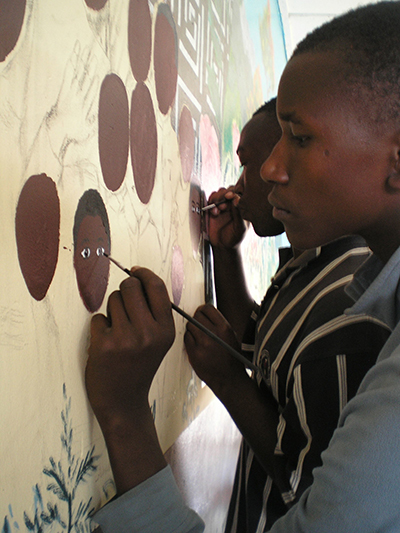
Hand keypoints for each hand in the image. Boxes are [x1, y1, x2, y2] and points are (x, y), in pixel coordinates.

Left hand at [85, 267, 174, 428]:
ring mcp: (126, 338)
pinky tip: (106, 344)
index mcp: (166, 330)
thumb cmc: (140, 366)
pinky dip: (99, 327)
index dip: (144, 274)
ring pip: (112, 299)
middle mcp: (149, 333)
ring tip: (117, 332)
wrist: (123, 401)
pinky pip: (97, 317)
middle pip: (131, 286)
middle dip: (124, 292)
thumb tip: (138, 277)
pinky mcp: (104, 344)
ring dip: (111, 311)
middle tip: (123, 308)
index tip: (135, 271)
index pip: (157, 287)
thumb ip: (154, 312)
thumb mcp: (159, 340)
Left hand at [184, 304, 246, 395]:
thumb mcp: (231, 336)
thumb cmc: (231, 358)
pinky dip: (189, 340)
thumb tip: (203, 313)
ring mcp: (203, 344)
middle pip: (196, 316)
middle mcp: (213, 334)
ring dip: (192, 330)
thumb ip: (218, 324)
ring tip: (198, 337)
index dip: (202, 310)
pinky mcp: (194, 353)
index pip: (207, 308)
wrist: (229, 379)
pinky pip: (186, 338)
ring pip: (189, 326)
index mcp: (224, 328)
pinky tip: (196, 345)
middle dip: (196, 319)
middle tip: (198, 326)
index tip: (201, 313)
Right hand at [206, 187, 246, 248]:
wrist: (222, 246)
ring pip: (219, 193)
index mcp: (242, 207)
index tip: (230, 196)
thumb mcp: (241, 227)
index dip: (234, 192)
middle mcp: (232, 205)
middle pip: (228, 190)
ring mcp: (222, 206)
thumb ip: (239, 214)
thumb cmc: (234, 238)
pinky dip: (211, 203)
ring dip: (217, 199)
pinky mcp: (213, 209)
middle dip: (224, 195)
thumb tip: (237, 199)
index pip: (240, 193)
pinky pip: (211, 200)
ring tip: (218, 210)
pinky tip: (214, 212)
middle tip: (223, 205)